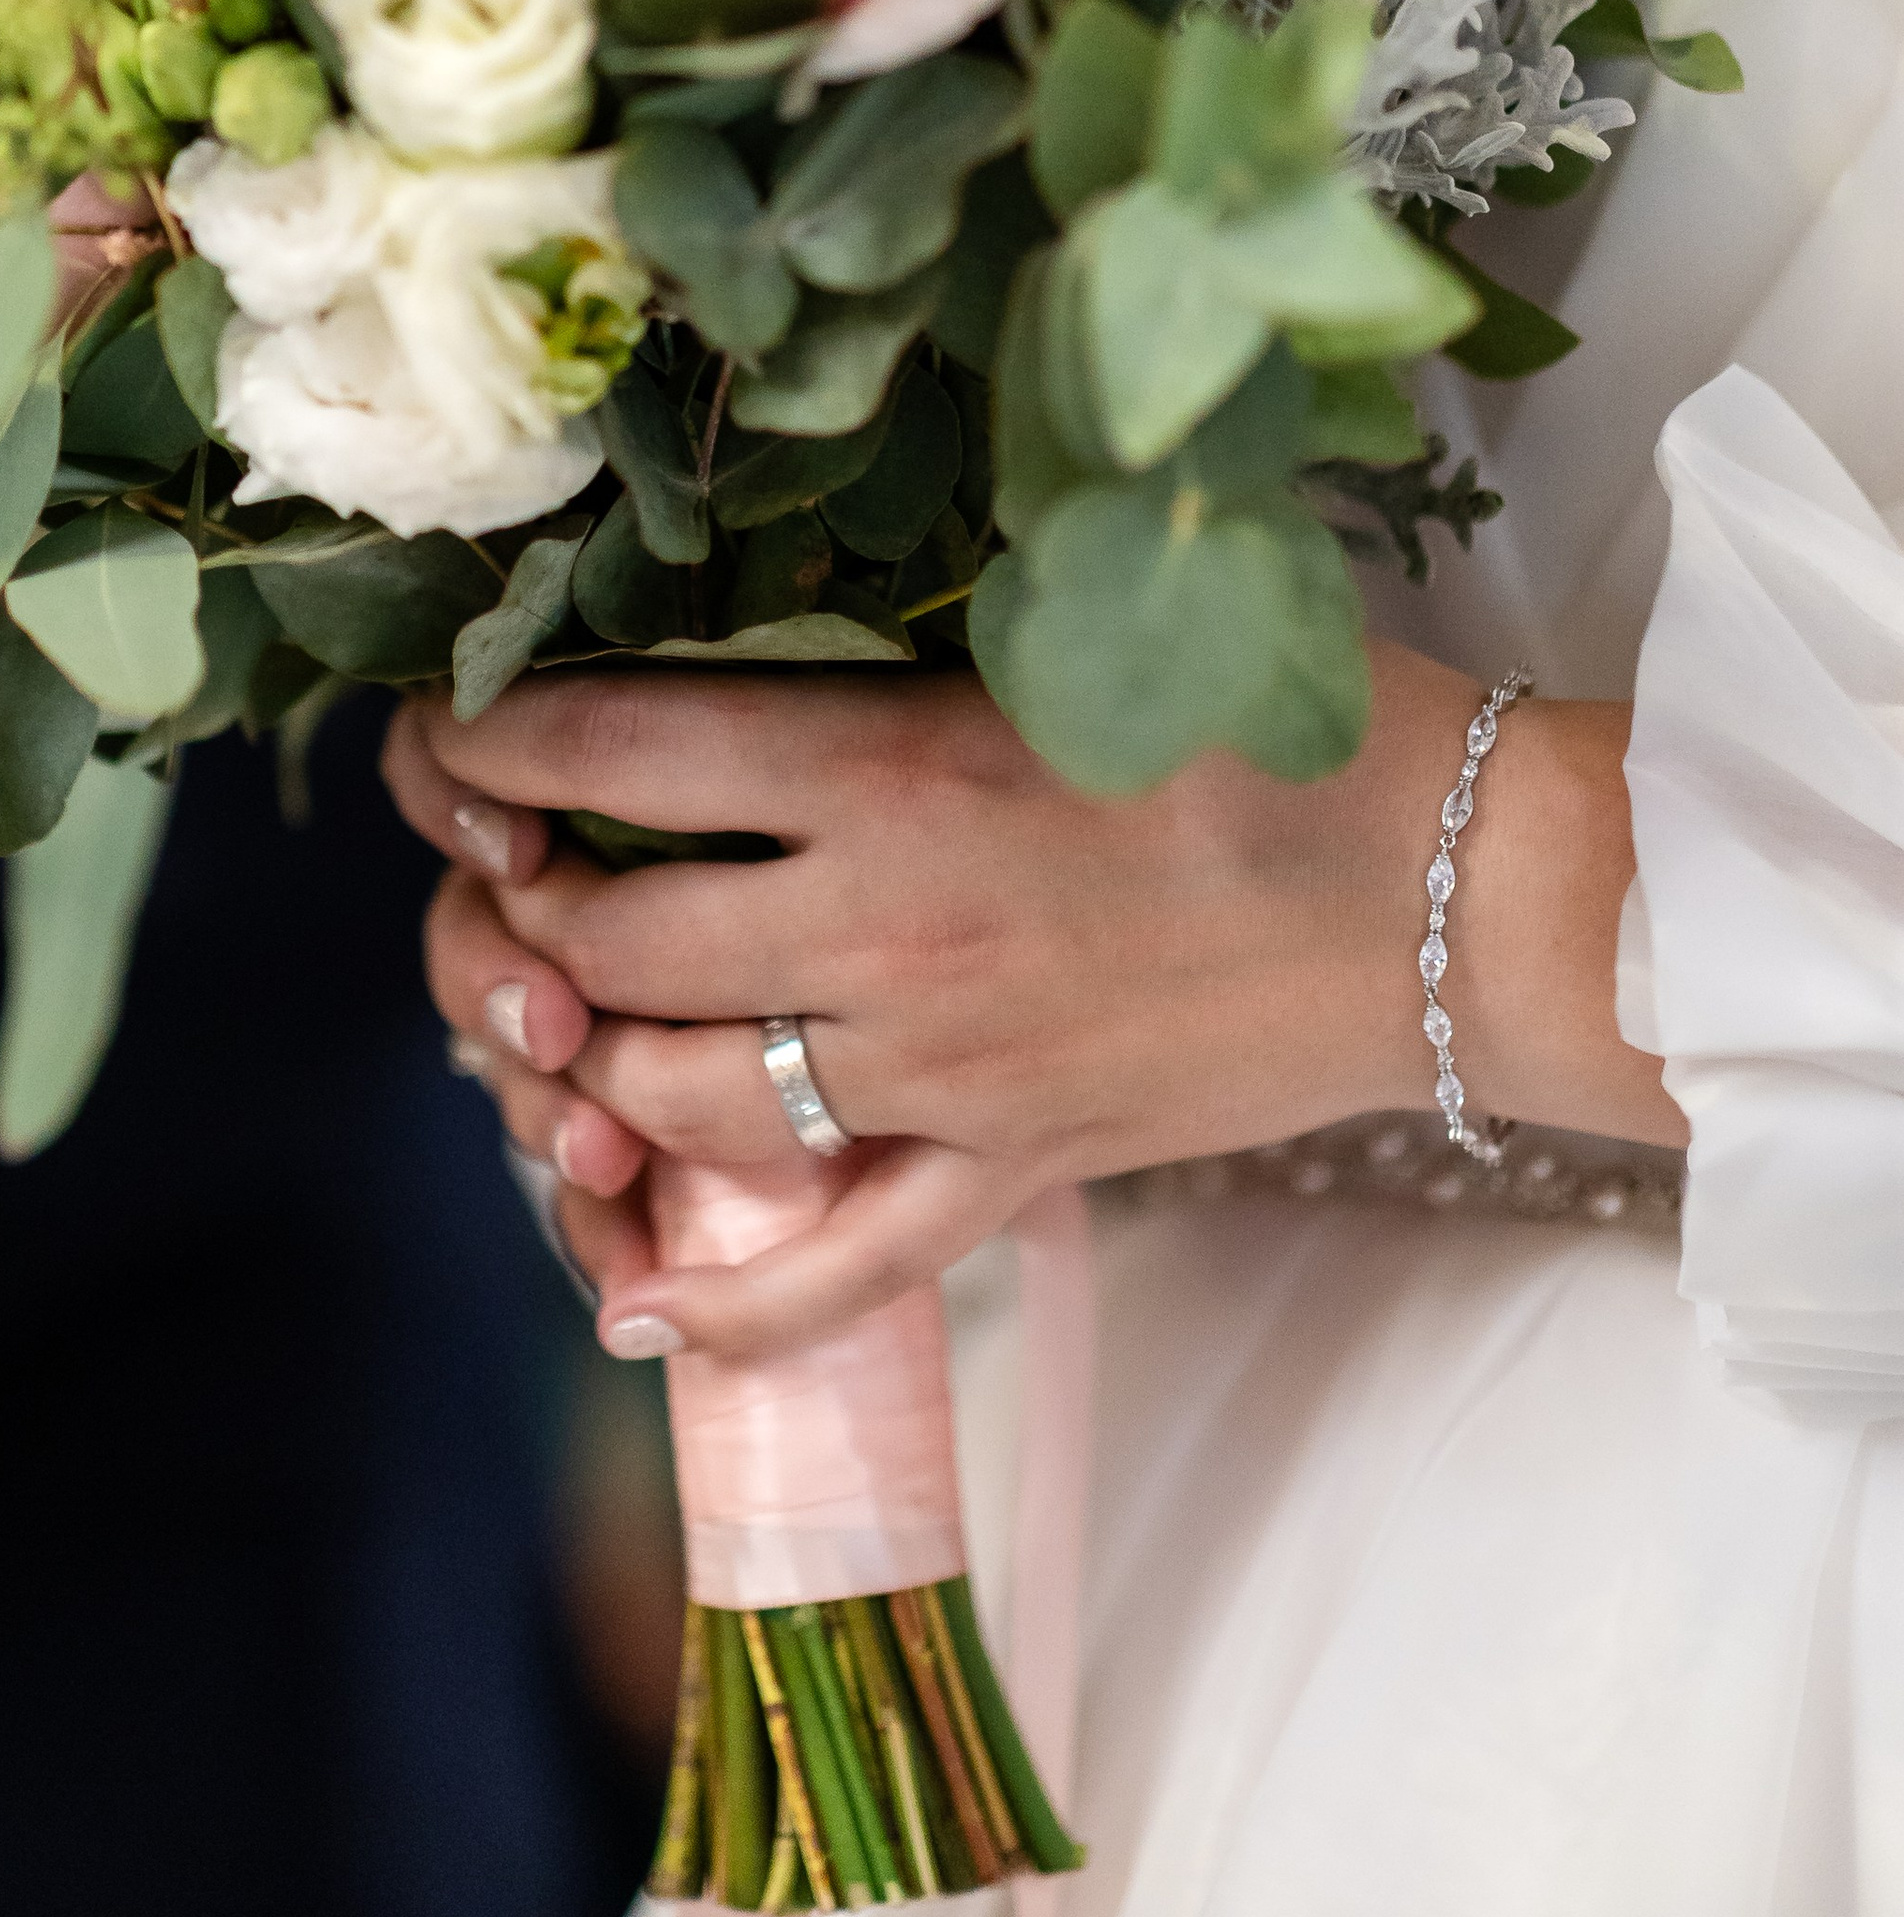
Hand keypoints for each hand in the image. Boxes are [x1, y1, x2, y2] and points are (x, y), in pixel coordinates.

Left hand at [383, 649, 1667, 1362]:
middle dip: (514, 909)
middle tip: (508, 873)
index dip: (489, 744)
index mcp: (894, 764)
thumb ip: (909, 630)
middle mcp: (884, 926)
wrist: (1465, 897)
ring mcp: (940, 1072)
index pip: (611, 752)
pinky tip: (633, 1305)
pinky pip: (833, 1269)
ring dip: (587, 1063)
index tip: (450, 733)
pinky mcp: (1009, 1172)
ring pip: (677, 1096)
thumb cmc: (1292, 722)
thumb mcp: (1078, 625)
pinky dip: (721, 1301)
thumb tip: (748, 611)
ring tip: (564, 1017)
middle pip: (606, 938)